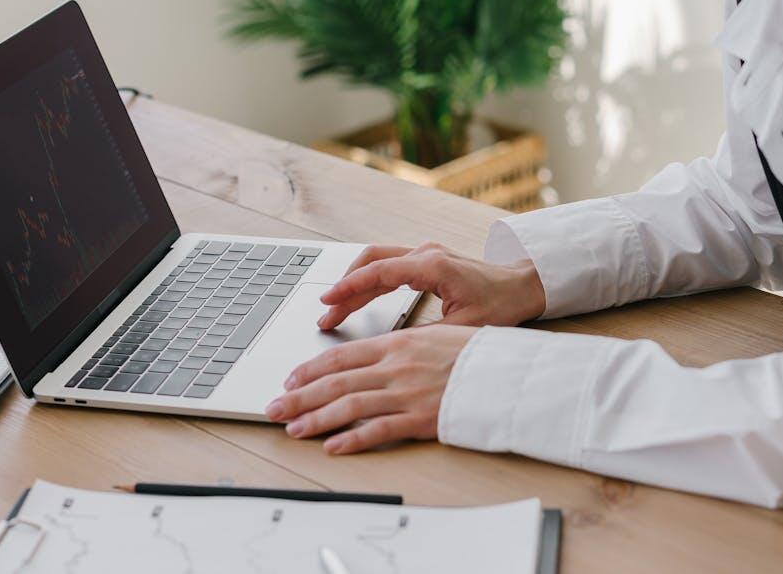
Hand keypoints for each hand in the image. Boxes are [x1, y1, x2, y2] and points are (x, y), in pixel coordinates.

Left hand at [265, 324, 477, 452]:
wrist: (509, 371)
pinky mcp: (421, 418)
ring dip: (316, 418)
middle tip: (273, 407)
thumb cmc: (478, 353)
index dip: (311, 369)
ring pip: (349, 406)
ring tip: (293, 428)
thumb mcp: (435, 336)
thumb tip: (374, 358)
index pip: (343, 356)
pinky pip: (379, 430)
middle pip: (336, 381)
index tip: (290, 379)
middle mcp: (396, 366)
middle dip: (299, 396)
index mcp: (398, 343)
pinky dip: (353, 439)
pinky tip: (333, 446)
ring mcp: (407, 393)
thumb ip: (402, 347)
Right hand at [316, 241, 545, 329]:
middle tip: (325, 311)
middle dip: (345, 286)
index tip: (328, 301)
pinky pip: (390, 268)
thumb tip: (390, 349)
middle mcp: (425, 254)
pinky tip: (358, 300)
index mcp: (433, 266)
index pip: (379, 272)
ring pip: (377, 262)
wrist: (524, 286)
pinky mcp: (427, 261)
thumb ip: (425, 335)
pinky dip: (370, 282)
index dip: (350, 287)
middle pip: (371, 262)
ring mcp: (425, 255)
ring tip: (334, 309)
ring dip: (355, 283)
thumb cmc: (502, 304)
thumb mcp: (463, 327)